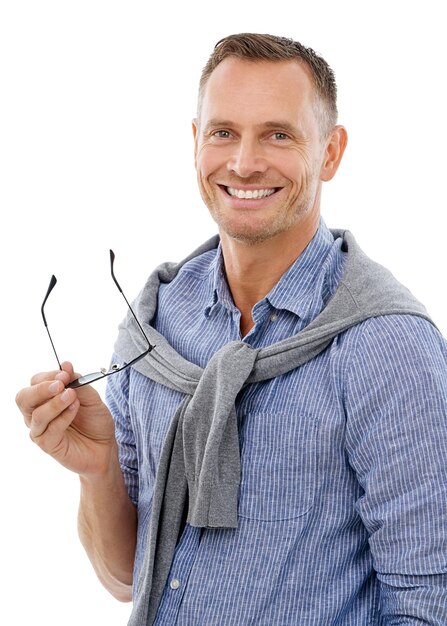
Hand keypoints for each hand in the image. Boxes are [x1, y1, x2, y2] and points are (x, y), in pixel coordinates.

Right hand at [16, 361, 116, 478]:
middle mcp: (38, 413)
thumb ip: (78, 382)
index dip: (48, 375)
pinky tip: (75, 409)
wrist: (105, 446)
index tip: (66, 373)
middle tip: (61, 384)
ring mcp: (41, 430)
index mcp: (44, 399)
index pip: (35, 382)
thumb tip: (66, 364)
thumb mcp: (90, 397)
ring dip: (55, 403)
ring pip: (36, 414)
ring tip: (72, 396)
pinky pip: (50, 429)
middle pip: (24, 398)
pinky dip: (63, 417)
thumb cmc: (95, 421)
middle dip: (41, 388)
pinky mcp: (48, 445)